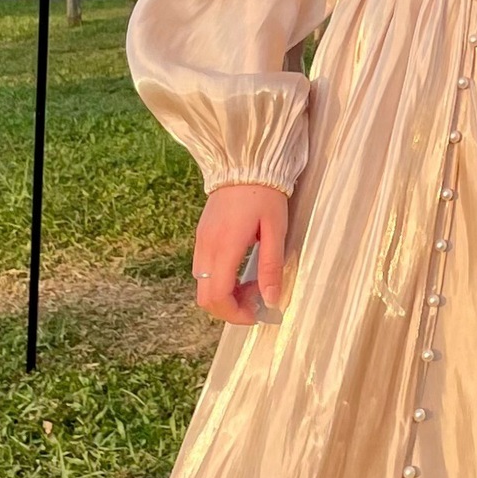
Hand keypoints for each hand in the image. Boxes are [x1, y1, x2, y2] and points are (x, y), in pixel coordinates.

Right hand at [192, 184, 288, 324]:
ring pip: (202, 285)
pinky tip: (241, 270)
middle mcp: (206, 247)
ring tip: (252, 284)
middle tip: (256, 300)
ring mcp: (201, 241)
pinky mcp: (201, 236)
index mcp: (224, 247)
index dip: (235, 314)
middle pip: (205, 297)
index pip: (218, 296)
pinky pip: (203, 270)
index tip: (256, 314)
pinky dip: (219, 280)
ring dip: (225, 294)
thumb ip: (271, 267)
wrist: (244, 163)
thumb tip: (271, 301)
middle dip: (230, 308)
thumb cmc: (265, 194)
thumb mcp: (276, 231)